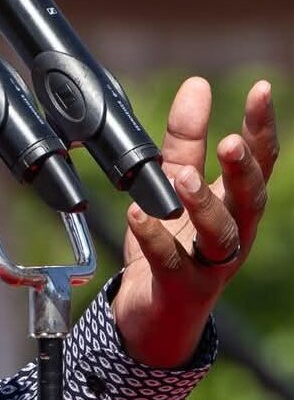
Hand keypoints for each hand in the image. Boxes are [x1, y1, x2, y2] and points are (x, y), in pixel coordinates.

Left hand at [111, 77, 277, 367]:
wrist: (154, 315)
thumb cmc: (172, 244)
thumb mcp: (175, 184)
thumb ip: (185, 139)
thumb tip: (198, 84)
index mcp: (235, 205)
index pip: (260, 162)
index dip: (263, 127)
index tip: (261, 90)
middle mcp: (233, 234)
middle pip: (250, 200)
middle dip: (244, 170)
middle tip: (232, 141)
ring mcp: (210, 264)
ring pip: (220, 235)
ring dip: (203, 204)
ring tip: (181, 177)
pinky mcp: (180, 288)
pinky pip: (170, 261)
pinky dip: (154, 236)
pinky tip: (137, 214)